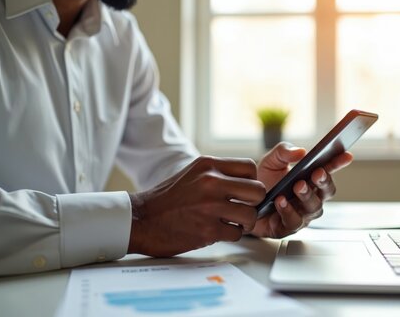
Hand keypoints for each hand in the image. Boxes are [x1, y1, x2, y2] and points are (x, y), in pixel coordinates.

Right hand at [127, 156, 265, 256]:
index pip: (250, 167)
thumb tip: (246, 181)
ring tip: (231, 222)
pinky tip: (217, 231)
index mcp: (208, 165)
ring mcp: (211, 206)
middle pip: (258, 190)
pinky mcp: (208, 229)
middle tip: (243, 208)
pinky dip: (230, 235)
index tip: (244, 191)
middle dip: (254, 203)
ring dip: (244, 222)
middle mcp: (211, 182)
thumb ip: (218, 174)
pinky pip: (237, 233)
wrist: (141, 219)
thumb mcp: (193, 173)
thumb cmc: (167, 198)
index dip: (251, 181)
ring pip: (251, 215)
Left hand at [251, 142, 352, 237]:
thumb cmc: (262, 181)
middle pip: (326, 192)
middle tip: (317, 173)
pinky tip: (280, 201)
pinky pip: (293, 222)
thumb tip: (301, 151)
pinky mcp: (287, 227)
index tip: (346, 155)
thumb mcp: (271, 160)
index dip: (338, 163)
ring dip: (307, 196)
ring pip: (313, 208)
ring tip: (297, 186)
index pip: (328, 170)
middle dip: (324, 181)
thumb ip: (284, 152)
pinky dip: (288, 210)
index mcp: (310, 179)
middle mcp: (310, 197)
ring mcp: (301, 214)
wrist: (243, 202)